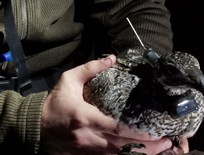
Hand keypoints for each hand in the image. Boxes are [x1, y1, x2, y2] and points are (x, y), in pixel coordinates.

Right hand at [40, 55, 174, 154]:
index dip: (138, 134)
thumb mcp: (69, 80)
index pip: (116, 129)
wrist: (35, 126)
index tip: (156, 132)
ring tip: (160, 149)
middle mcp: (89, 138)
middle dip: (148, 148)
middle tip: (168, 142)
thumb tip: (111, 58)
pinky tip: (139, 153)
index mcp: (85, 118)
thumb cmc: (54, 102)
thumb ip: (90, 68)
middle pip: (123, 148)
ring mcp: (88, 151)